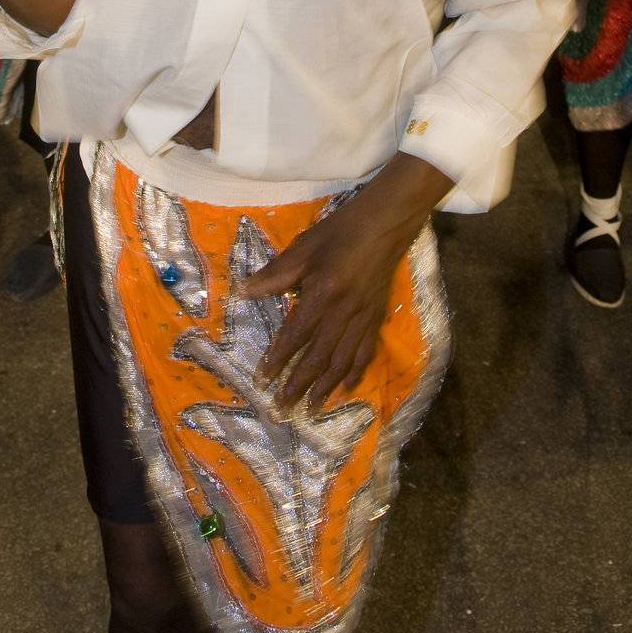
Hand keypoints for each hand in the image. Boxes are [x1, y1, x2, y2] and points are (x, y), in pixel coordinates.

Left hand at [241, 154, 449, 410]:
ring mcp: (363, 317)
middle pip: (318, 356)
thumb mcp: (304, 247)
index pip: (296, 335)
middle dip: (298, 385)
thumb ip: (276, 273)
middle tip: (283, 408)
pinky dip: (354, 372)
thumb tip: (245, 292)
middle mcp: (344, 312)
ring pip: (342, 360)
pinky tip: (345, 387)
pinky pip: (365, 351)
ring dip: (325, 387)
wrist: (386, 223)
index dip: (279, 359)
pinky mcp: (376, 317)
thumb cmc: (341, 231)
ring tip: (310, 408)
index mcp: (323, 294)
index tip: (263, 380)